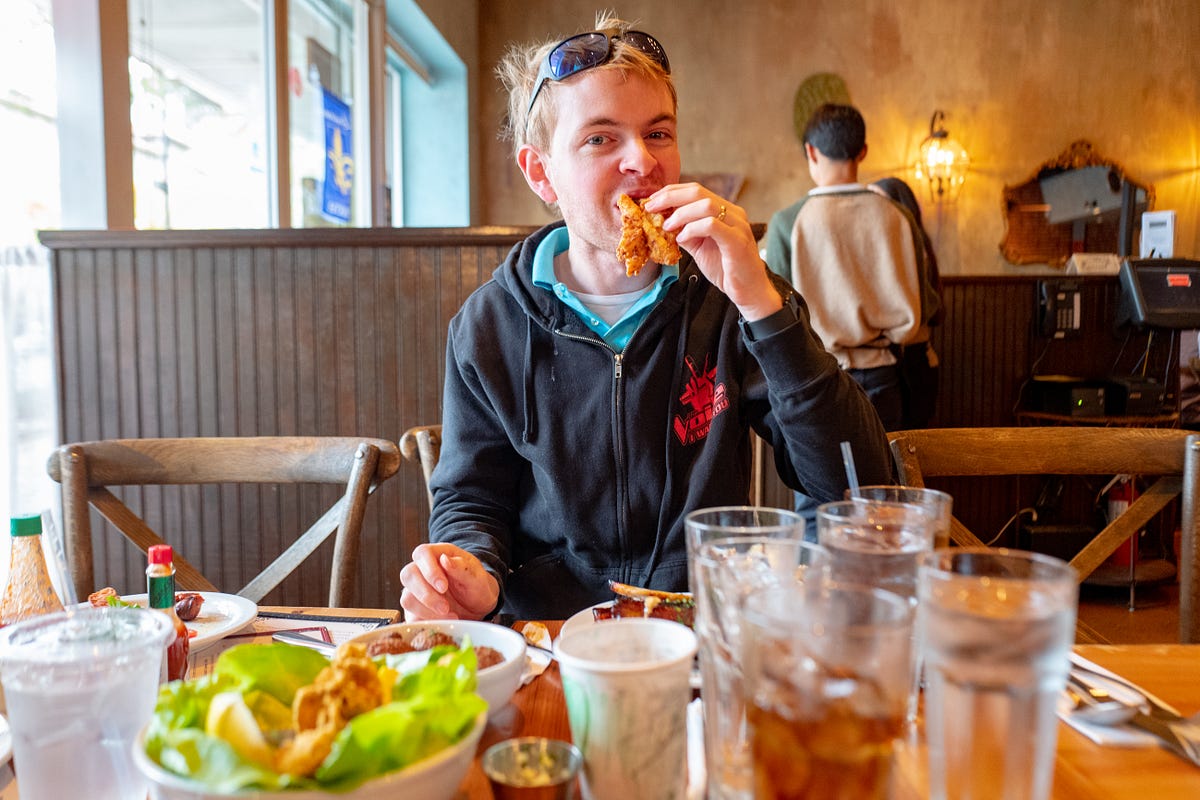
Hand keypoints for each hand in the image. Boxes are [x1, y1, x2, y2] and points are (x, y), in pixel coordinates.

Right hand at [399, 543, 499, 620]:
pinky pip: (410, 616)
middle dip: (426, 594)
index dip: (429, 570)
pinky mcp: (414, 609)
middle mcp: (422, 570)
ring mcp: (416, 590)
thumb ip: (462, 568)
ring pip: (407, 598)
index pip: (422, 553)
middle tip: (445, 607)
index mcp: (438, 554)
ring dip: (427, 610)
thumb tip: (444, 559)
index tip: (443, 587)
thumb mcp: (477, 577)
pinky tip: (443, 623)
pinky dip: (426, 621)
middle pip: (408, 575)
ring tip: (450, 616)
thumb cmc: (477, 587)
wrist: (479, 607)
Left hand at [645, 183, 781, 320]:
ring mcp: (737, 225)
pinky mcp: (737, 240)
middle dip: (670, 197)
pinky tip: (681, 239)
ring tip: (666, 226)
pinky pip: (711, 225)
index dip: (671, 192)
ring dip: (680, 214)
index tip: (651, 201)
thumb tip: (662, 223)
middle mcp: (733, 213)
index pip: (696, 190)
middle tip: (650, 207)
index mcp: (724, 211)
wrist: (749, 291)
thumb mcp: (699, 248)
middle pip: (698, 192)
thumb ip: (685, 233)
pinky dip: (692, 229)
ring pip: (705, 205)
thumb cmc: (726, 269)